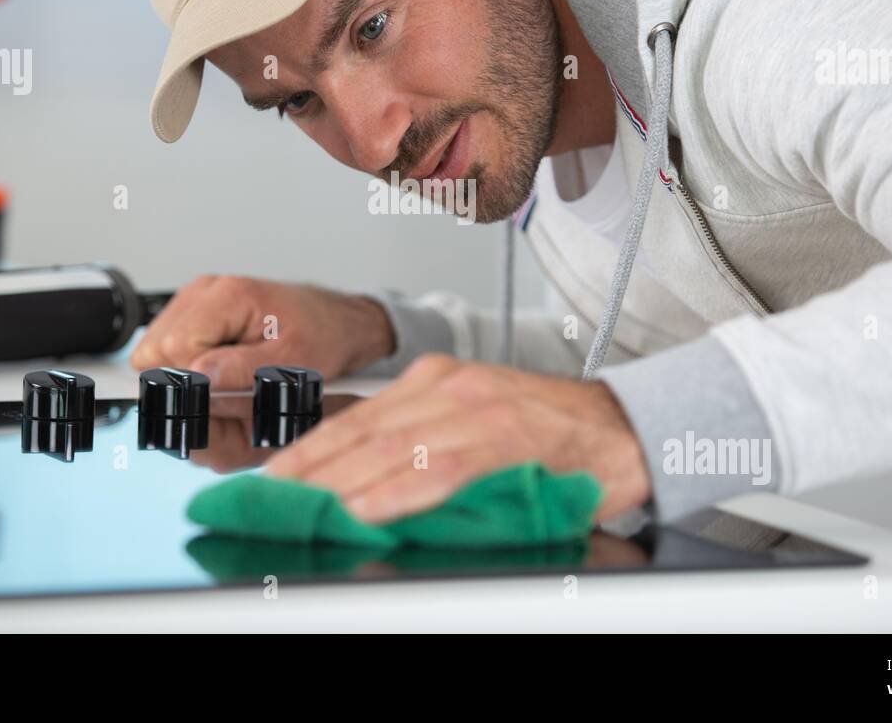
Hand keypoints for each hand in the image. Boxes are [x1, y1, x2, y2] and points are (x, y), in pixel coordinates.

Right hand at [129, 276, 394, 388]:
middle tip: (228, 387)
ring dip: (185, 373)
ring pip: (156, 350)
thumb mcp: (293, 363)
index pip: (173, 348)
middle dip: (185, 379)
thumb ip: (243, 371)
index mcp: (229, 296)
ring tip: (229, 375)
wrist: (337, 322)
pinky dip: (189, 365)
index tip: (221, 392)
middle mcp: (206, 290)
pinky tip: (222, 367)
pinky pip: (169, 347)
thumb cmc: (323, 337)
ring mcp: (197, 298)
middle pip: (156, 349)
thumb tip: (198, 378)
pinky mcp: (196, 311)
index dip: (191, 381)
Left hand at [265, 354, 650, 523]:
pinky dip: (400, 491)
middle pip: (361, 431)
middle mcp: (448, 386)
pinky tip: (368, 510)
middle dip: (308, 471)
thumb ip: (424, 446)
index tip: (268, 479)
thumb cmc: (550, 435)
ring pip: (392, 447)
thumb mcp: (476, 424)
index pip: (354, 418)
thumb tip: (363, 488)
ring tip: (301, 510)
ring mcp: (476, 407)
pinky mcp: (506, 436)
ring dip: (340, 483)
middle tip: (266, 502)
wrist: (626, 427)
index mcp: (434, 380)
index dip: (306, 451)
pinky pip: (442, 467)